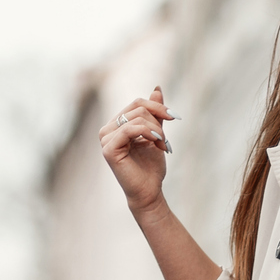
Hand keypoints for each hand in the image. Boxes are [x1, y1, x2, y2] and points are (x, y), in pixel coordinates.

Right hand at [99, 87, 174, 213]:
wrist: (149, 191)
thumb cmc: (151, 166)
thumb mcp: (156, 134)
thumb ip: (154, 113)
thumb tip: (156, 88)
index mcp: (116, 125)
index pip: (137, 104)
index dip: (157, 107)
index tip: (174, 116)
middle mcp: (107, 129)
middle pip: (137, 108)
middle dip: (158, 120)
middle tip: (166, 139)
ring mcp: (105, 139)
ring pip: (136, 118)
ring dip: (156, 130)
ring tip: (163, 145)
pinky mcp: (108, 149)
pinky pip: (129, 129)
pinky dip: (147, 132)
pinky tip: (157, 142)